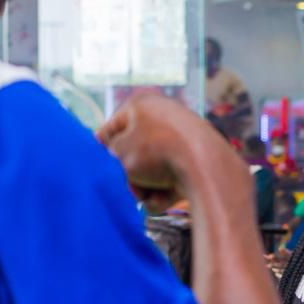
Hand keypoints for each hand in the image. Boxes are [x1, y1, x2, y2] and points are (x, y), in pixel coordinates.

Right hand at [99, 95, 234, 212]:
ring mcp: (182, 141)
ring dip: (146, 187)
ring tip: (151, 193)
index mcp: (141, 105)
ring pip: (151, 171)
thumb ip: (109, 155)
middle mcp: (163, 118)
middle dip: (129, 175)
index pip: (112, 127)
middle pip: (134, 154)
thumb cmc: (157, 153)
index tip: (97, 167)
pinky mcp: (196, 163)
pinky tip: (167, 198)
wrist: (206, 168)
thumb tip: (117, 158)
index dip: (102, 149)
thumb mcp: (120, 153)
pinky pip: (170, 180)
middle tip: (130, 186)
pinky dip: (165, 192)